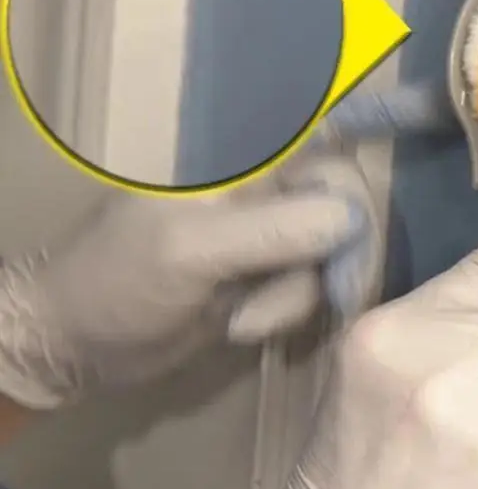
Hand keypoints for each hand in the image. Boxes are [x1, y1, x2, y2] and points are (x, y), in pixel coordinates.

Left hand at [0, 154, 380, 409]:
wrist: (80, 346)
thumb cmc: (118, 283)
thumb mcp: (190, 251)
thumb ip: (271, 231)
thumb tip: (352, 219)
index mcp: (239, 163)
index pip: (320, 142)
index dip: (362, 149)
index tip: (387, 173)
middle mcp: (261, 191)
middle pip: (341, 203)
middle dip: (334, 254)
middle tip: (323, 292)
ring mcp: (267, 238)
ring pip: (330, 256)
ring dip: (295, 297)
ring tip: (243, 320)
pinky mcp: (267, 281)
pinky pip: (308, 289)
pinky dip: (285, 314)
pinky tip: (242, 327)